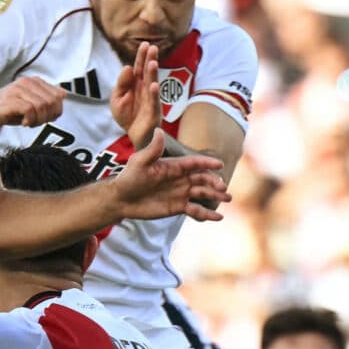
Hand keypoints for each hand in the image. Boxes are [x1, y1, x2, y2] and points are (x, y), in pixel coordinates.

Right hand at [0, 76, 65, 128]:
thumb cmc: (7, 110)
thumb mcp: (30, 104)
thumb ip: (46, 99)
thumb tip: (64, 94)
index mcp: (34, 81)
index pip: (59, 95)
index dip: (56, 110)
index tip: (45, 118)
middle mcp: (27, 82)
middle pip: (52, 101)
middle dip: (48, 116)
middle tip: (37, 122)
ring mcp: (18, 89)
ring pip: (42, 106)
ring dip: (39, 120)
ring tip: (29, 123)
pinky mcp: (11, 99)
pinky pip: (30, 110)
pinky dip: (30, 120)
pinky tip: (24, 123)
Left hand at [110, 41, 161, 147]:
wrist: (134, 136)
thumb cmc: (127, 116)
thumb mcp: (117, 99)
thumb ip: (121, 83)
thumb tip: (127, 68)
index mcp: (136, 85)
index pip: (139, 67)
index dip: (141, 56)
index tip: (145, 44)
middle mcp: (145, 90)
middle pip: (148, 73)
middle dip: (150, 60)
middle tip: (153, 48)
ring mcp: (151, 100)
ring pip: (152, 85)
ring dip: (153, 74)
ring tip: (153, 63)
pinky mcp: (153, 113)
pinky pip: (154, 103)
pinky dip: (154, 94)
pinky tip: (154, 86)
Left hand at [110, 131, 228, 220]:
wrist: (121, 199)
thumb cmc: (129, 178)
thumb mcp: (140, 162)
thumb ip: (152, 149)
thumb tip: (159, 131)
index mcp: (174, 166)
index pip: (194, 162)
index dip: (207, 162)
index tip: (220, 164)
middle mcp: (180, 178)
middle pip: (202, 178)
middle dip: (214, 182)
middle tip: (223, 187)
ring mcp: (180, 193)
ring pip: (202, 193)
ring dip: (215, 196)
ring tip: (227, 199)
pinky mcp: (178, 207)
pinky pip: (196, 209)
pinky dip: (207, 214)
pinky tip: (218, 217)